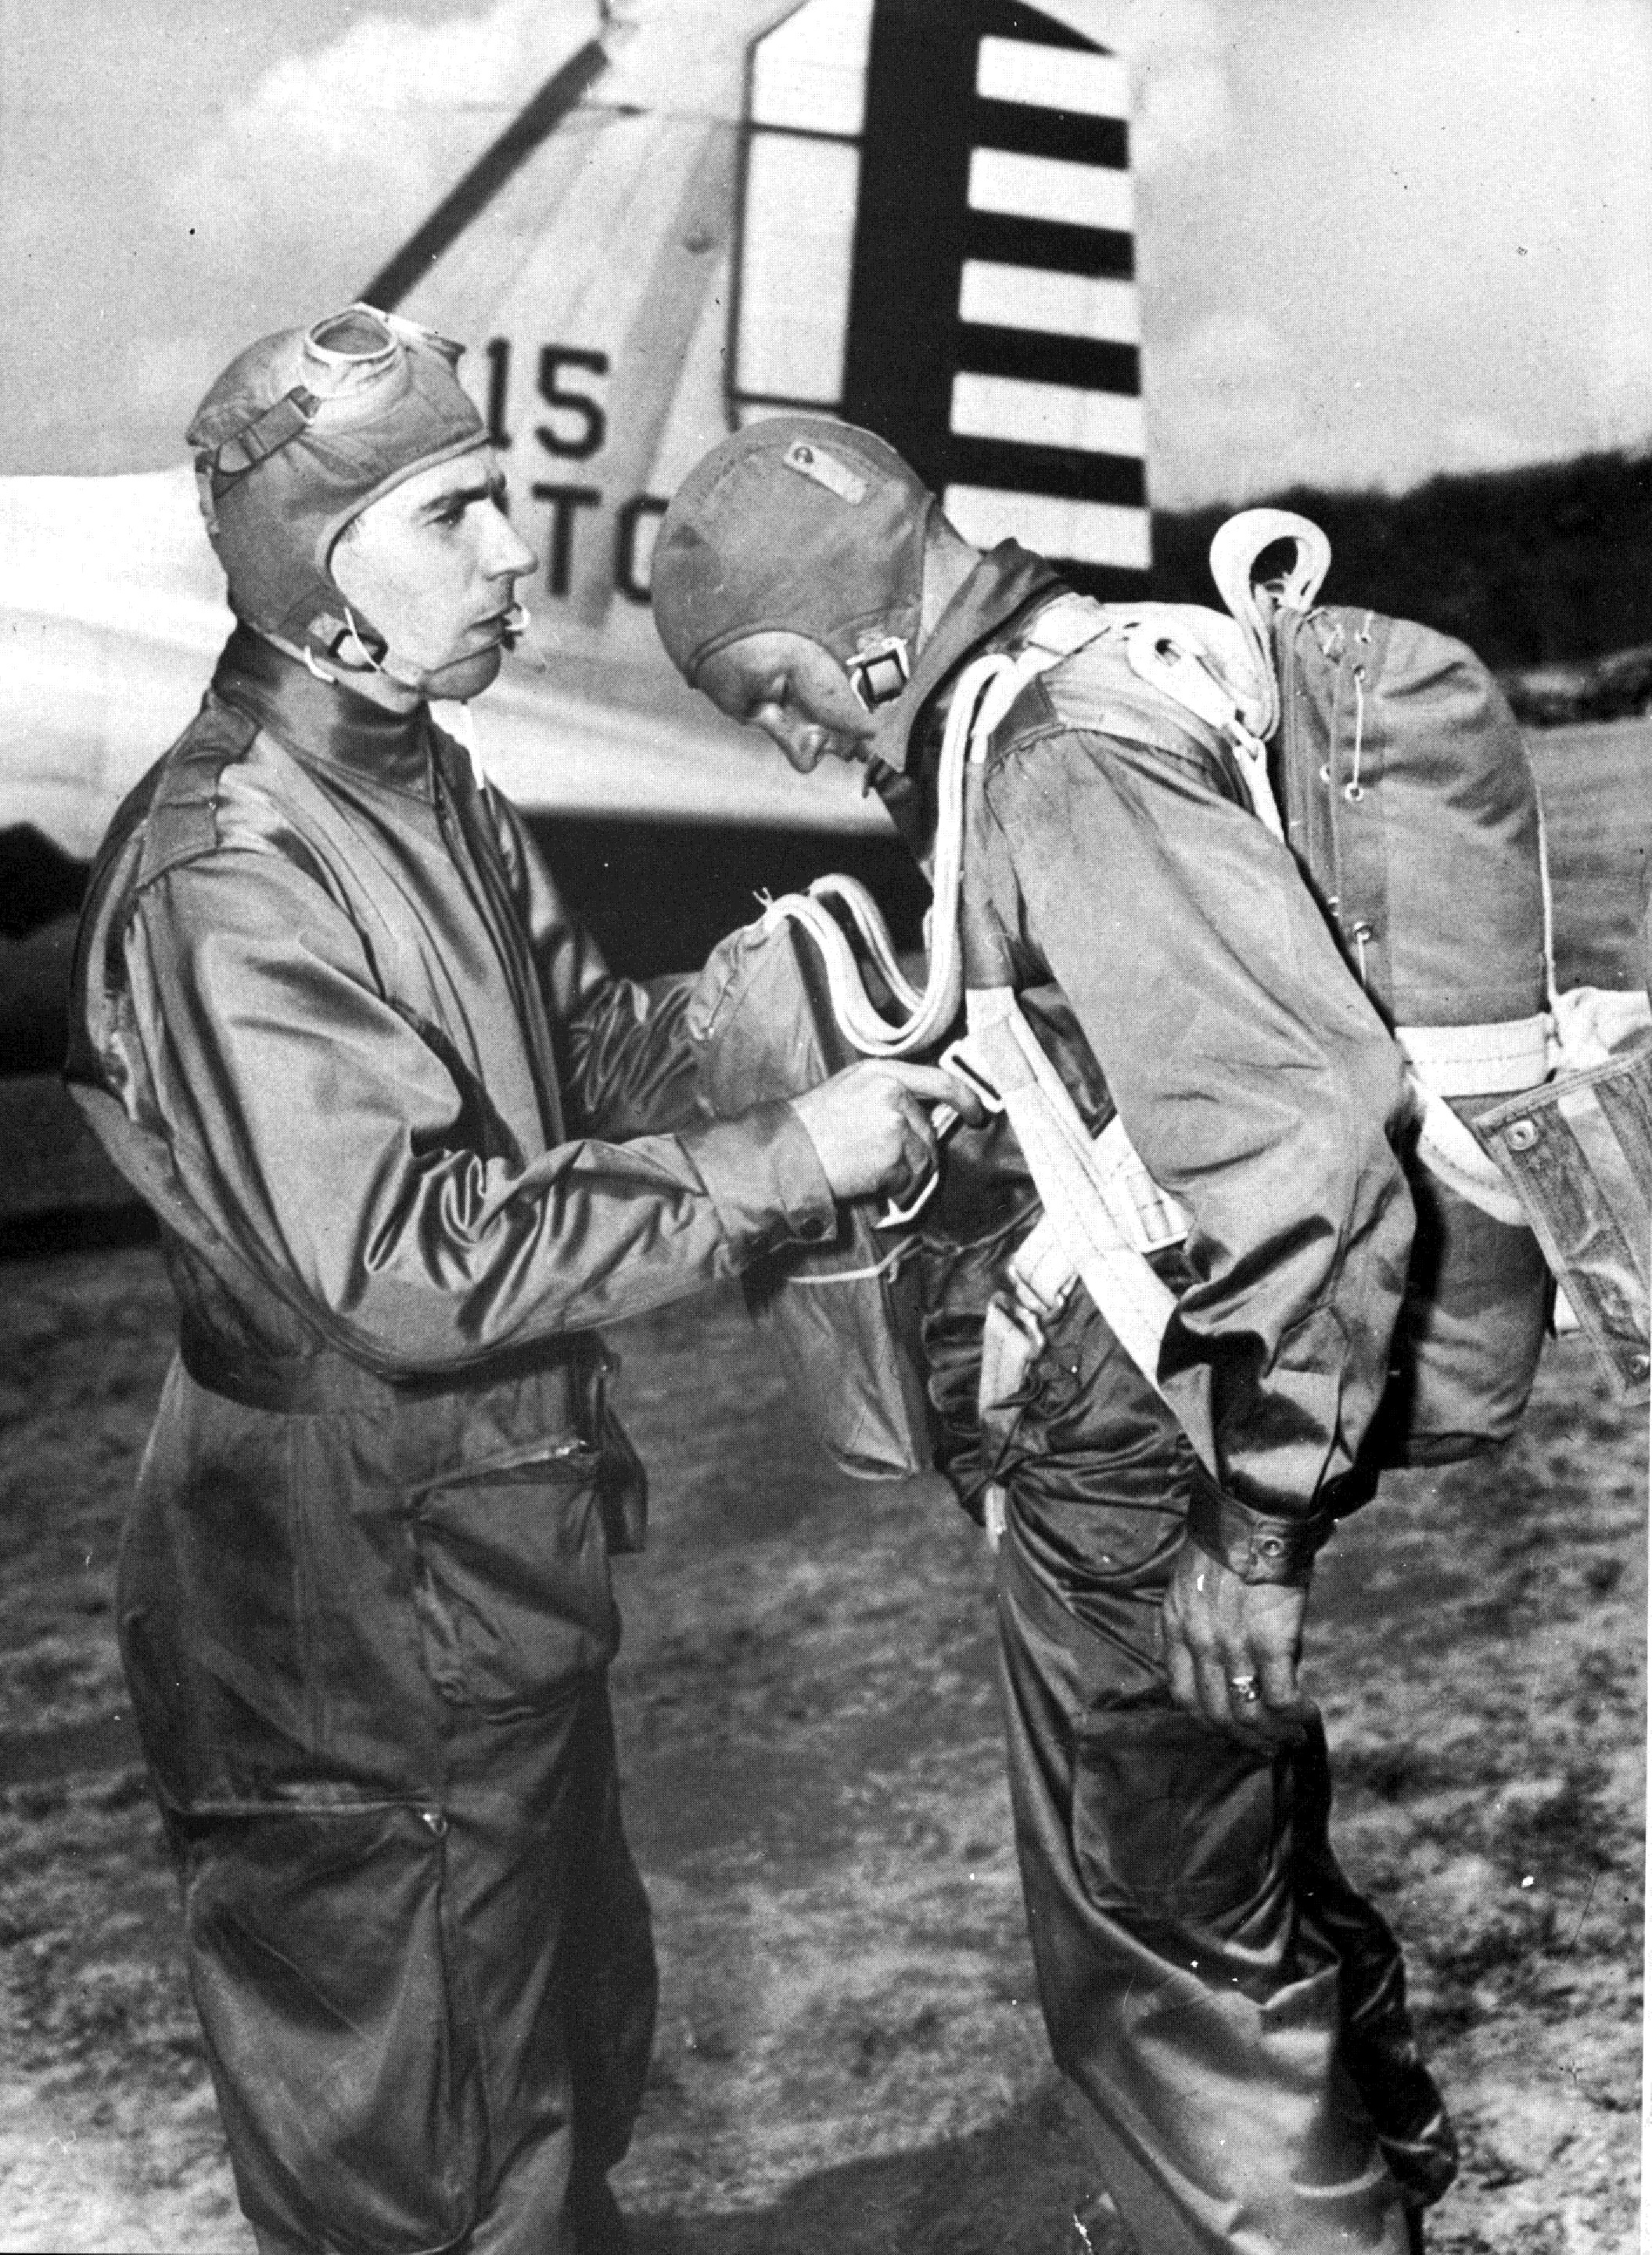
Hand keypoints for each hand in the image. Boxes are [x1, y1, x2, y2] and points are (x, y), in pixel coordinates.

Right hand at [790, 1062, 985, 1201]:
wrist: (788, 1151)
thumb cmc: (812, 1126)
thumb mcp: (850, 1090)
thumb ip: (886, 1093)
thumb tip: (920, 1113)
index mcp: (882, 1073)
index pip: (940, 1080)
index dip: (965, 1098)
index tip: (977, 1112)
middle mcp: (893, 1093)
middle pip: (927, 1130)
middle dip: (915, 1152)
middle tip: (884, 1163)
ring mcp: (895, 1124)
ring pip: (923, 1158)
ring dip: (905, 1172)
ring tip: (870, 1171)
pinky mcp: (894, 1154)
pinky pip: (909, 1178)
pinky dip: (895, 1188)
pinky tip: (868, 1180)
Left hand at [1159, 1540, 1314, 1744]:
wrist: (1255, 1512)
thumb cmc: (1231, 1542)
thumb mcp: (1195, 1584)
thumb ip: (1202, 1624)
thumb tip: (1233, 1663)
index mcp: (1174, 1626)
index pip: (1181, 1694)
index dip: (1207, 1720)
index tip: (1229, 1727)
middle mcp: (1197, 1642)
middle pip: (1214, 1714)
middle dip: (1243, 1738)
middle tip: (1267, 1746)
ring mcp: (1230, 1645)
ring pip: (1246, 1714)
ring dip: (1272, 1735)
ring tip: (1291, 1738)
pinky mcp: (1269, 1642)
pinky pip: (1278, 1698)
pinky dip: (1294, 1716)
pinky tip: (1307, 1716)